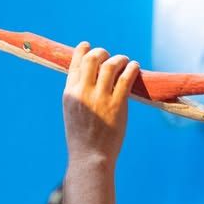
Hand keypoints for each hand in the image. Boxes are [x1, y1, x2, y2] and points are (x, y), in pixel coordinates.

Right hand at [62, 42, 139, 166]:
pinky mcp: (117, 104)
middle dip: (101, 53)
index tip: (88, 46)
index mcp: (69, 93)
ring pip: (110, 65)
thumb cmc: (82, 137)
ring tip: (125, 61)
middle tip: (108, 56)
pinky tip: (134, 67)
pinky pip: (126, 78)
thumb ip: (78, 94)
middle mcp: (83, 92)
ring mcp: (100, 98)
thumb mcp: (72, 112)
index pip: (75, 63)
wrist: (90, 157)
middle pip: (92, 59)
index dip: (82, 50)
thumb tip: (90, 77)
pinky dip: (131, 68)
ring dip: (119, 59)